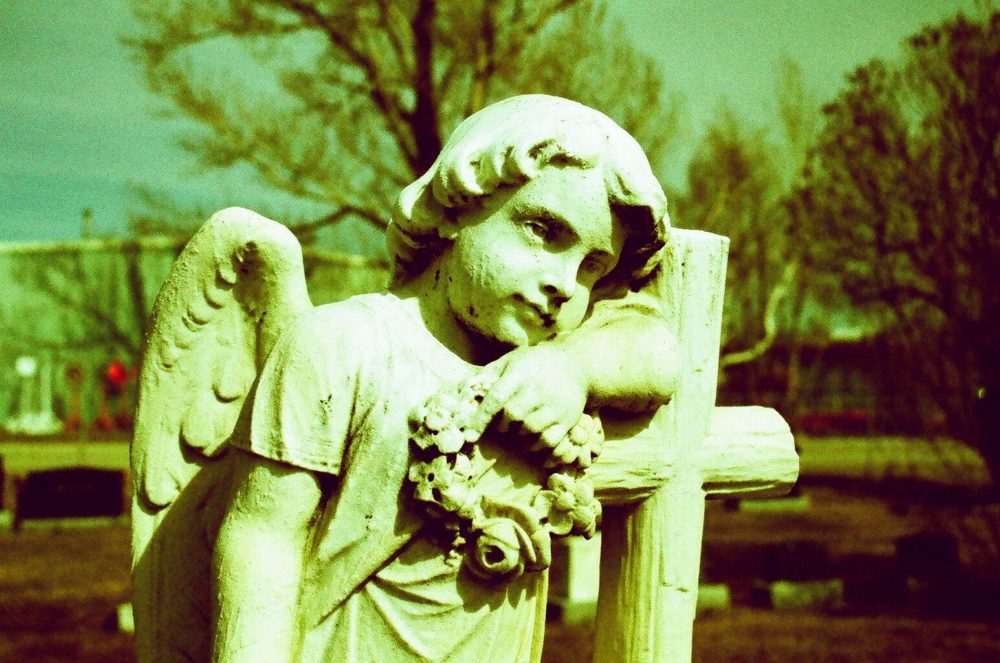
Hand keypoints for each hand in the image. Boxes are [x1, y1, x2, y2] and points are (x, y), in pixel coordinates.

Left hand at [468, 343, 588, 450]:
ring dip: (518, 438)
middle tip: (502, 427)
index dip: (481, 419)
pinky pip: (549, 441)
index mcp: (520, 374)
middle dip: (502, 426)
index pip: (496, 399)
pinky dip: (536, 447)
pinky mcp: (568, 419)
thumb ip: (489, 373)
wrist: (577, 364)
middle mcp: (537, 390)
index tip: (470, 436)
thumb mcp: (513, 359)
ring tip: (516, 433)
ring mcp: (554, 406)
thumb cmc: (537, 363)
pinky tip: (531, 443)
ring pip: (530, 430)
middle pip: (512, 416)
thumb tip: (463, 387)